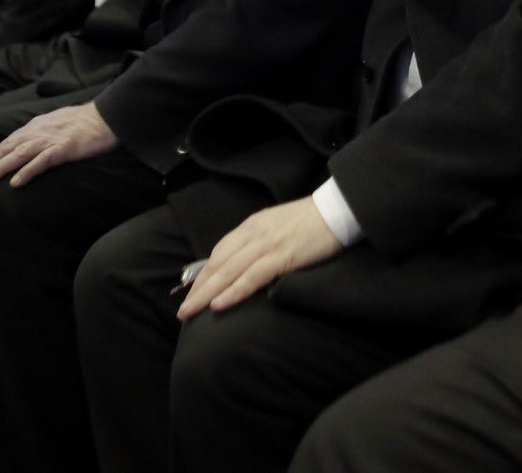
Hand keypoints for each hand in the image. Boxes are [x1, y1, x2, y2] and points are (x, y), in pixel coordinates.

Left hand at [0, 102, 118, 187]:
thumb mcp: (58, 122)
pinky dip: (27, 171)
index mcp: (37, 125)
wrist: (108, 116)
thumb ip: (43, 131)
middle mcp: (39, 131)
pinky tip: (16, 183)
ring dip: (1, 168)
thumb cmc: (86, 122)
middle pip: (8, 148)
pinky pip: (42, 161)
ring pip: (19, 155)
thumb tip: (31, 142)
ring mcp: (51, 139)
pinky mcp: (64, 148)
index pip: (8, 142)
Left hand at [176, 197, 340, 320]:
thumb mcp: (279, 226)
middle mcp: (254, 233)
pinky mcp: (282, 256)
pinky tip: (219, 305)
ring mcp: (267, 244)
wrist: (338, 209)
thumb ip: (261, 241)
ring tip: (191, 312)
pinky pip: (251, 277)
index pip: (219, 252)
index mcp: (252, 225)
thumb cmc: (313, 221)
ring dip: (206, 294)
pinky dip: (233, 292)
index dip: (203, 274)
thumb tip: (247, 263)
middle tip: (183, 310)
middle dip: (198, 288)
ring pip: (228, 272)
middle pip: (218, 263)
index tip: (192, 292)